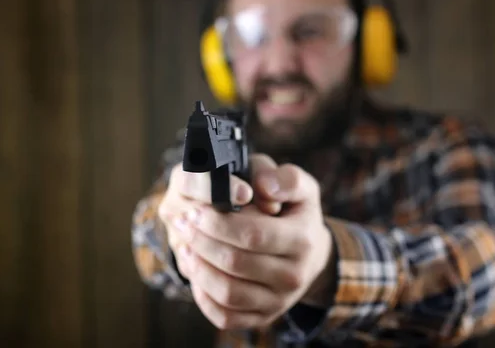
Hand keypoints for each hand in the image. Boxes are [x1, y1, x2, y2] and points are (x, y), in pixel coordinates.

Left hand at [159, 154, 333, 329]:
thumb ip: (284, 178)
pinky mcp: (264, 317)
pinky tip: (195, 272)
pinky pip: (226, 316)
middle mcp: (294, 276)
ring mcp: (279, 301)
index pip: (252, 234)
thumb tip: (263, 188)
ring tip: (185, 245)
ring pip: (227, 292)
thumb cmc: (295, 212)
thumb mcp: (299, 186)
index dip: (218, 223)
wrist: (310, 253)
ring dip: (198, 268)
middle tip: (184, 223)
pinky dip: (203, 297)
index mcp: (302, 239)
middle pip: (234, 263)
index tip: (196, 211)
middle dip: (201, 241)